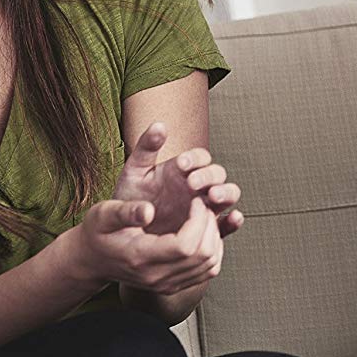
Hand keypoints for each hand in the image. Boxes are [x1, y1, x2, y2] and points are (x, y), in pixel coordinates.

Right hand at [67, 195, 223, 296]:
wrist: (92, 260)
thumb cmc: (98, 233)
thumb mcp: (103, 215)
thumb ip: (125, 211)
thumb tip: (149, 210)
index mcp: (140, 257)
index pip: (185, 245)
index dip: (198, 219)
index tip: (196, 199)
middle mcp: (156, 276)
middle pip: (203, 255)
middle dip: (210, 224)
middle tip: (203, 204)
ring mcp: (167, 284)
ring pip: (210, 264)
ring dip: (215, 236)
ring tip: (203, 216)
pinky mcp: (174, 285)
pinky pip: (208, 271)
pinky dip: (214, 249)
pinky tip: (203, 231)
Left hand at [113, 122, 244, 237]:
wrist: (124, 231)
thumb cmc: (131, 198)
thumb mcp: (135, 171)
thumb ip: (146, 147)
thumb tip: (159, 125)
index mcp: (184, 170)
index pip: (201, 157)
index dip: (195, 159)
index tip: (182, 163)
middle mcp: (199, 186)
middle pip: (218, 175)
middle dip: (209, 176)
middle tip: (193, 183)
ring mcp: (204, 207)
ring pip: (228, 195)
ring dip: (226, 193)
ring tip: (213, 197)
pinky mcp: (205, 230)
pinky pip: (225, 225)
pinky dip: (233, 222)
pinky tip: (233, 218)